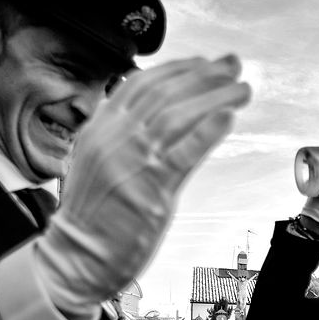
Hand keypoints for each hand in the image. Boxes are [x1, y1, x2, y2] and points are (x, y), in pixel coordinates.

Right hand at [34, 55, 252, 313]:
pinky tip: (228, 118)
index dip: (179, 69)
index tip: (206, 63)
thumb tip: (151, 116)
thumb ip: (120, 135)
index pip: (143, 84)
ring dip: (215, 98)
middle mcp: (115, 137)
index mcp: (100, 127)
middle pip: (166, 93)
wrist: (77, 256)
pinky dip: (208, 132)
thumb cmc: (93, 215)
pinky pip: (185, 153)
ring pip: (179, 116)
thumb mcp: (96, 160)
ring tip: (241, 90)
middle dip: (205, 76)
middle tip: (233, 66)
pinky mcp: (152, 189)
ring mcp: (133, 161)